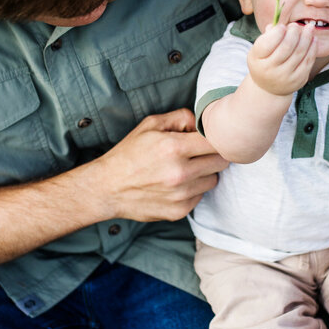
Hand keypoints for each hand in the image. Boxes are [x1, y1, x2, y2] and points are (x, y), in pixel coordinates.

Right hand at [94, 109, 229, 221]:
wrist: (107, 188)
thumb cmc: (129, 154)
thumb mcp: (150, 124)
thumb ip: (181, 117)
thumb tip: (202, 124)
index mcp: (174, 147)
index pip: (217, 142)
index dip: (216, 138)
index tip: (208, 139)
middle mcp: (180, 172)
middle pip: (221, 162)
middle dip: (213, 155)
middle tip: (199, 154)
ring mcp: (181, 194)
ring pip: (213, 180)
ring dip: (204, 174)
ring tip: (185, 169)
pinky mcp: (179, 211)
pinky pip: (200, 196)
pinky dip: (193, 190)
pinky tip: (176, 185)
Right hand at [247, 21, 316, 96]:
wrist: (269, 88)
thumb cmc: (264, 62)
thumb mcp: (259, 50)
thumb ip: (268, 36)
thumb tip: (278, 23)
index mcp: (257, 59)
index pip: (268, 43)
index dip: (277, 32)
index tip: (282, 26)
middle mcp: (270, 70)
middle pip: (286, 46)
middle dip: (294, 32)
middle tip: (296, 26)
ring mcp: (285, 76)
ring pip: (300, 52)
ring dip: (306, 37)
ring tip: (309, 28)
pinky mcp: (298, 80)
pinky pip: (308, 61)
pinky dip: (312, 48)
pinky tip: (313, 39)